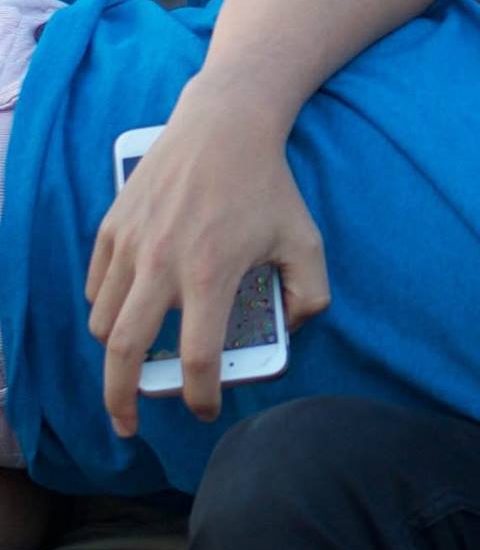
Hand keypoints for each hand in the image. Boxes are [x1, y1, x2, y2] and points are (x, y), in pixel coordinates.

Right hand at [85, 71, 328, 435]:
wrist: (225, 125)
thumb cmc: (268, 185)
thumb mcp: (306, 238)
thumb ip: (311, 292)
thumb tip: (291, 330)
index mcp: (209, 274)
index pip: (195, 357)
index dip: (201, 395)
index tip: (207, 409)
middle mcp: (160, 265)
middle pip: (123, 353)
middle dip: (122, 400)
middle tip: (130, 424)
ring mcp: (130, 245)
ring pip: (103, 322)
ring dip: (114, 353)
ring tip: (133, 364)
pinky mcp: (111, 227)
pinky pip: (97, 286)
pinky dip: (105, 310)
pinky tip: (125, 315)